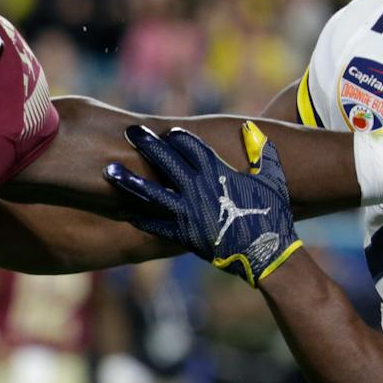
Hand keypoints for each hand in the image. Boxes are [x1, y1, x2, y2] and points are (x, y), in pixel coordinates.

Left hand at [104, 122, 302, 285]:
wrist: (267, 253)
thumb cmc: (273, 215)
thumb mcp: (271, 179)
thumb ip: (261, 152)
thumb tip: (250, 129)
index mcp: (217, 173)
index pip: (190, 146)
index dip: (176, 137)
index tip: (166, 132)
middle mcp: (198, 190)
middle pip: (165, 161)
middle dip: (147, 145)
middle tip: (130, 131)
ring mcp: (187, 213)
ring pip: (151, 193)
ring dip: (129, 181)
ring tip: (109, 171)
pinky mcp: (183, 236)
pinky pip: (155, 224)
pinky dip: (140, 216)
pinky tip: (123, 210)